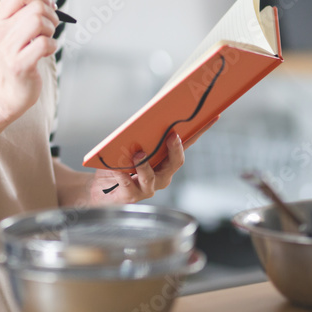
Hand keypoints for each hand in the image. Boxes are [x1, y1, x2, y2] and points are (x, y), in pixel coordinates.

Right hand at [0, 0, 58, 116]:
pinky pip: (45, 43)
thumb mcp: (15, 29)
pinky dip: (52, 46)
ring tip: (46, 39)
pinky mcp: (20, 64)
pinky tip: (45, 52)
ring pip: (40, 22)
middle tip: (50, 27)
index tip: (47, 6)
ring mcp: (8, 48)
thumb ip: (26, 6)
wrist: (7, 92)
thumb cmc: (15, 58)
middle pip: (35, 7)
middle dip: (51, 15)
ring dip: (51, 30)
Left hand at [89, 115, 220, 202]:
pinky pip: (128, 184)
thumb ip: (141, 137)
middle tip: (171, 135)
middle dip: (175, 148)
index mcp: (166, 161)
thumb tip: (146, 119)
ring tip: (138, 154)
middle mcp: (162, 175)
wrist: (98, 189)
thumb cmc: (117, 165)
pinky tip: (117, 169)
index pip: (187, 144)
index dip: (200, 132)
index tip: (213, 116)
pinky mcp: (131, 195)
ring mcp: (148, 187)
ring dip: (144, 164)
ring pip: (152, 176)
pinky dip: (122, 175)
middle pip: (175, 162)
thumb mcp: (130, 147)